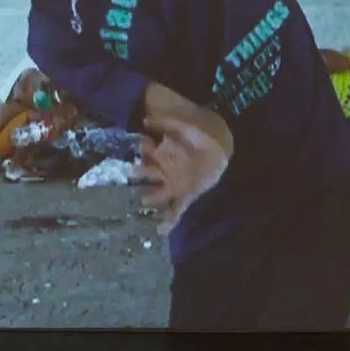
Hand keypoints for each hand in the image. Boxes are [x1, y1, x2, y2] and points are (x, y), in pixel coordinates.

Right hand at [135, 113, 230, 234]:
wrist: (218, 144)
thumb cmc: (198, 133)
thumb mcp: (183, 124)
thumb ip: (165, 122)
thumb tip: (146, 120)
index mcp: (160, 153)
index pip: (144, 152)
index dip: (140, 150)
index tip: (136, 146)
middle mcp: (162, 171)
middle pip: (146, 174)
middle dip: (139, 174)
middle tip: (131, 174)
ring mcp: (173, 185)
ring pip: (157, 194)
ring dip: (150, 197)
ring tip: (144, 200)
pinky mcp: (186, 195)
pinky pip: (176, 209)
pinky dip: (168, 220)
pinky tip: (161, 230)